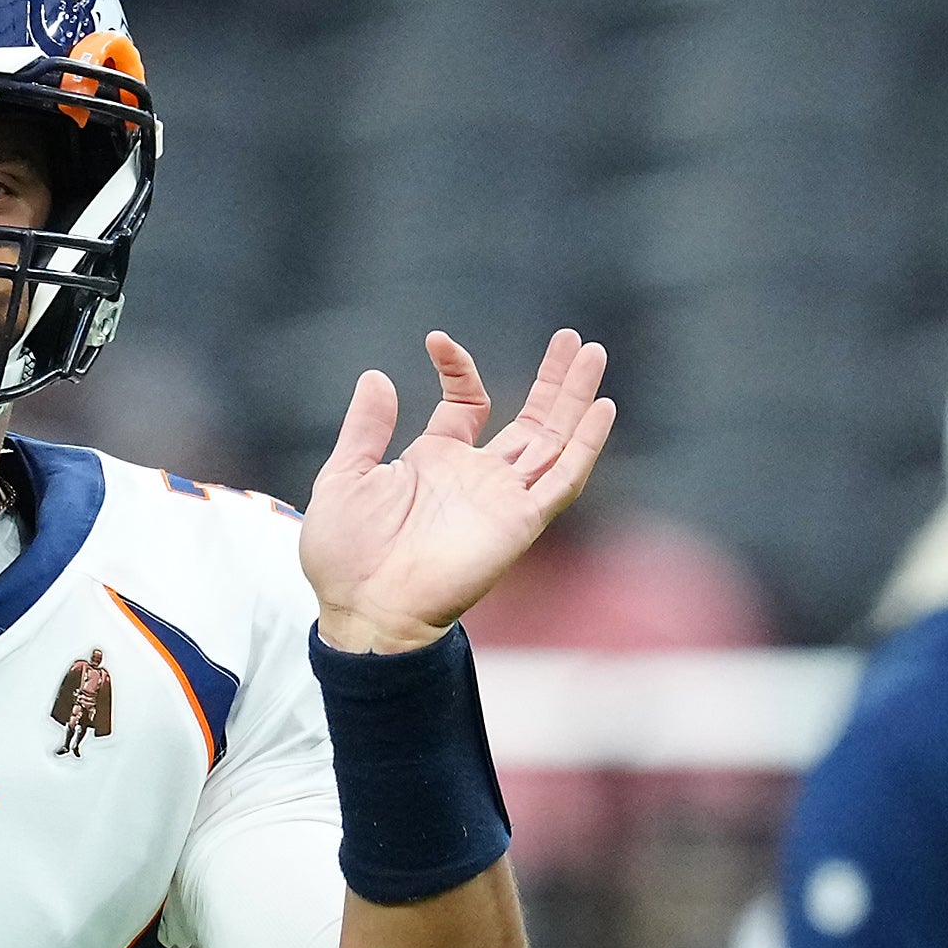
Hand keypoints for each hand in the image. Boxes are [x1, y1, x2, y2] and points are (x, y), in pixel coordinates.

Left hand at [301, 327, 613, 653]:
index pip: (467, 404)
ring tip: (592, 352)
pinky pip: (562, 481)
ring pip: (554, 440)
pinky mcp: (520, 522)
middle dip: (553, 381)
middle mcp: (476, 477)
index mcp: (435, 461)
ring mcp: (502, 498)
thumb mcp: (345, 475)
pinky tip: (601, 408)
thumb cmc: (346, 554)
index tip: (437, 340)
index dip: (459, 370)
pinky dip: (585, 446)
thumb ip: (365, 426)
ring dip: (575, 399)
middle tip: (572, 338)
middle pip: (530, 420)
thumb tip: (377, 375)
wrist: (364, 608)